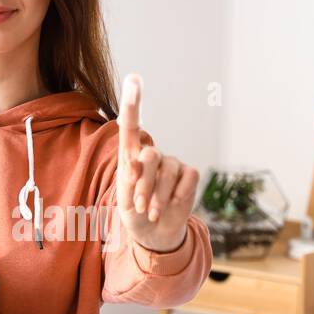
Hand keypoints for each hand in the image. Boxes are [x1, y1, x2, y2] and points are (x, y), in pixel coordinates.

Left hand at [115, 73, 198, 252]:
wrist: (154, 234)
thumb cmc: (135, 212)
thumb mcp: (125, 196)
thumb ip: (132, 174)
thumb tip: (143, 155)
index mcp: (131, 156)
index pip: (131, 126)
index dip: (133, 103)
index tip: (134, 79)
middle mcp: (152, 155)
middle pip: (150, 156)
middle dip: (144, 185)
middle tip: (140, 206)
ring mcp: (172, 164)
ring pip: (168, 171)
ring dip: (158, 197)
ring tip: (152, 211)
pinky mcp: (188, 174)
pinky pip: (186, 179)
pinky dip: (177, 197)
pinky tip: (171, 206)